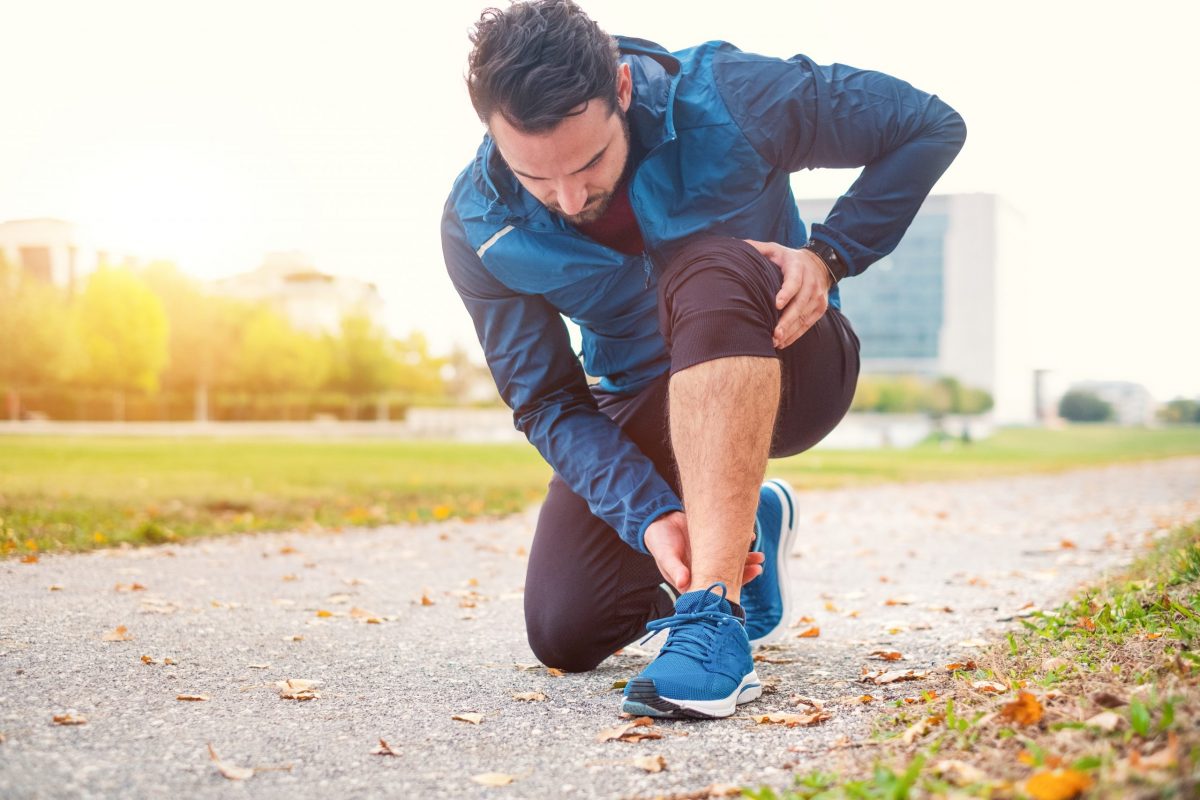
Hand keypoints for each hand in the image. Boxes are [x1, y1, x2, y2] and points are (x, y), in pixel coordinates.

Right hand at [643, 511, 764, 593]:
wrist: (660, 521)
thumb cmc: (660, 542)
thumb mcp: (666, 556)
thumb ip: (675, 569)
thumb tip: (683, 583)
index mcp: (692, 582)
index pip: (713, 591)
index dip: (729, 588)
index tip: (742, 582)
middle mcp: (704, 572)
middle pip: (727, 577)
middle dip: (744, 574)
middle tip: (758, 568)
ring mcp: (710, 559)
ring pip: (731, 563)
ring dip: (746, 560)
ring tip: (760, 556)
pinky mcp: (713, 544)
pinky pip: (729, 546)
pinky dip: (740, 542)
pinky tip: (750, 537)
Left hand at [743, 240, 830, 348]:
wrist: (819, 263)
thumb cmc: (788, 258)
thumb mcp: (774, 248)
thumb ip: (756, 248)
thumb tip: (737, 246)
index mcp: (797, 266)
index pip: (794, 280)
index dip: (787, 292)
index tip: (776, 304)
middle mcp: (811, 282)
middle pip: (800, 303)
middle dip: (788, 320)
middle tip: (774, 333)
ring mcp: (818, 296)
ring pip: (804, 316)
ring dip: (790, 330)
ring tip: (775, 341)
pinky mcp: (820, 308)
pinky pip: (808, 324)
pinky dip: (795, 334)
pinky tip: (783, 342)